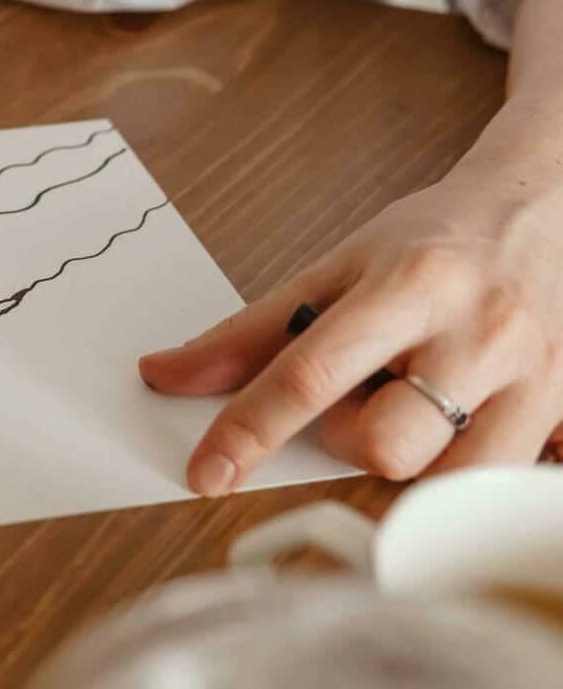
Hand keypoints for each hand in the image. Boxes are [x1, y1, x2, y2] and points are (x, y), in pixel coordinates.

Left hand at [140, 166, 562, 495]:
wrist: (543, 207)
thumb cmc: (433, 241)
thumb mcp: (335, 267)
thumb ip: (248, 331)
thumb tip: (164, 374)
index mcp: (409, 287)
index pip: (310, 375)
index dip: (249, 431)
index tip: (207, 471)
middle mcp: (479, 333)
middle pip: (382, 443)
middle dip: (347, 436)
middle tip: (358, 396)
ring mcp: (534, 377)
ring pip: (443, 477)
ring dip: (406, 457)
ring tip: (409, 406)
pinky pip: (497, 481)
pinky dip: (460, 467)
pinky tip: (456, 423)